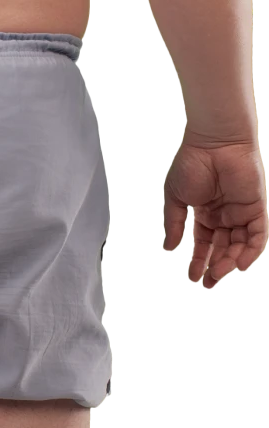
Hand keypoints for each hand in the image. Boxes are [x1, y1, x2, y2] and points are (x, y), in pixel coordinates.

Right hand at [162, 136, 267, 288]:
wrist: (213, 143)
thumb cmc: (192, 164)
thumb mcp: (176, 198)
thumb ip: (175, 224)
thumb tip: (169, 248)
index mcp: (207, 213)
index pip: (205, 243)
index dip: (200, 261)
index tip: (194, 277)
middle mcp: (226, 215)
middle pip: (223, 248)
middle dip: (216, 267)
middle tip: (209, 284)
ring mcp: (242, 212)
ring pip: (240, 245)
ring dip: (231, 261)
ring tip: (220, 273)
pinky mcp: (257, 208)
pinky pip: (257, 235)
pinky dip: (250, 251)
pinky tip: (238, 263)